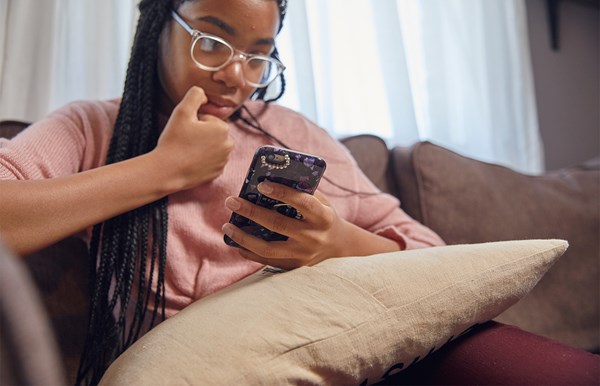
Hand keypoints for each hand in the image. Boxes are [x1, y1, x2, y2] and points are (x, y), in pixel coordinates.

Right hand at [152, 87, 232, 190]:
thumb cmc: (174, 141)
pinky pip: (210, 160)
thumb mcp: (182, 111)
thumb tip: (203, 93)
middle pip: (212, 132)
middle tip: (185, 139)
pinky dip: (202, 159)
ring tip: (187, 150)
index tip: (186, 129)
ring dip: (202, 146)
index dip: (195, 121)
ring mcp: (223, 161)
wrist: (167, 171)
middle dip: (200, 133)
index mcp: (223, 128)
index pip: (209, 118)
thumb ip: (195, 95)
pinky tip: (190, 160)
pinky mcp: (217, 172)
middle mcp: (228, 145)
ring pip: (212, 146)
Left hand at [222, 181, 350, 269]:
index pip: (302, 203)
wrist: (337, 246)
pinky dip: (248, 251)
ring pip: (268, 248)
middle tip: (231, 201)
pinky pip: (266, 260)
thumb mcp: (321, 201)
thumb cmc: (322, 215)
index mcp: (323, 217)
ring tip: (227, 226)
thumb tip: (269, 177)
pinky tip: (236, 241)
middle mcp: (313, 237)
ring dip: (243, 237)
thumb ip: (301, 191)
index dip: (282, 193)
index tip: (261, 185)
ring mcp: (303, 254)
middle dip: (251, 212)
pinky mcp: (293, 266)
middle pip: (278, 224)